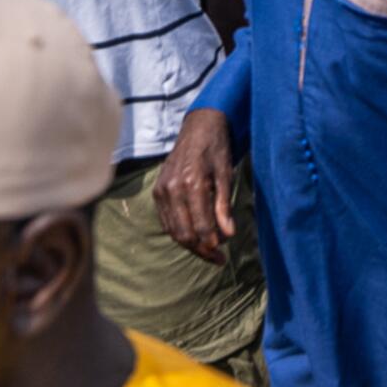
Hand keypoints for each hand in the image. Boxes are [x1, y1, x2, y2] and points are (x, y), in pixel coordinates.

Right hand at [152, 109, 234, 262]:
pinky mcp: (157, 192)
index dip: (212, 243)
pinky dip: (180, 232)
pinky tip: (195, 237)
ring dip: (191, 244)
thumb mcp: (226, 173)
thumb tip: (228, 235)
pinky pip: (166, 221)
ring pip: (174, 230)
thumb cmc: (217, 148)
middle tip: (218, 259)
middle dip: (201, 249)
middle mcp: (173, 189)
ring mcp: (162, 191)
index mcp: (192, 182)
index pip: (201, 225)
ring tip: (209, 251)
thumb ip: (225, 205)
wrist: (198, 127)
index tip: (223, 254)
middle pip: (184, 233)